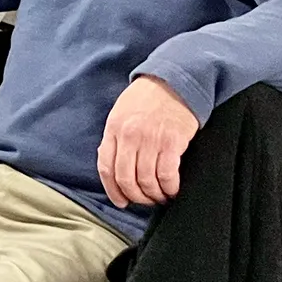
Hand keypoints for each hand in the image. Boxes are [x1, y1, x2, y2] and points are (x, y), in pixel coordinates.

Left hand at [96, 76, 200, 208]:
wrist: (175, 80)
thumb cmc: (148, 99)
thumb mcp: (121, 113)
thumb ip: (115, 138)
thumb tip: (112, 165)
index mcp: (113, 129)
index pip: (106, 168)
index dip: (113, 190)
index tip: (121, 201)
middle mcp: (129, 136)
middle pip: (126, 178)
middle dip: (135, 196)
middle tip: (145, 201)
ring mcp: (150, 139)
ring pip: (146, 180)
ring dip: (154, 195)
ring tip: (160, 197)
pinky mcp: (172, 142)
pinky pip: (167, 174)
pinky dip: (169, 188)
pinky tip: (173, 190)